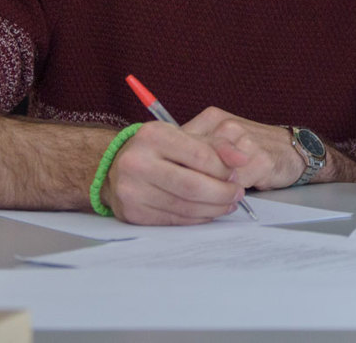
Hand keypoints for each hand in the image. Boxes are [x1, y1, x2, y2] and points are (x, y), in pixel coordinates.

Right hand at [99, 121, 249, 224]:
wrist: (113, 168)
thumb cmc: (156, 150)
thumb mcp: (182, 136)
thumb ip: (215, 145)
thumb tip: (242, 159)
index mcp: (153, 136)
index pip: (200, 156)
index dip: (224, 169)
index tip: (236, 174)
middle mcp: (137, 163)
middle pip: (193, 186)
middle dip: (223, 193)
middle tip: (237, 193)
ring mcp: (132, 190)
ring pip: (185, 206)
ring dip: (214, 208)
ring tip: (227, 203)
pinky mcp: (132, 213)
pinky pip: (174, 220)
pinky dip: (197, 218)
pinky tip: (208, 212)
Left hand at [181, 106, 303, 188]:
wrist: (294, 151)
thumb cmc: (251, 148)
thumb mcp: (219, 139)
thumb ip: (194, 147)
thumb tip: (161, 163)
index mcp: (212, 118)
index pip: (177, 144)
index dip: (172, 167)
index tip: (171, 181)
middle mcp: (226, 126)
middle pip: (192, 161)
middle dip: (190, 183)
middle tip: (191, 194)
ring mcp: (244, 141)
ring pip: (211, 175)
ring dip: (212, 191)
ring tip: (218, 193)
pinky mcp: (260, 160)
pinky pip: (233, 185)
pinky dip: (229, 195)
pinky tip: (234, 194)